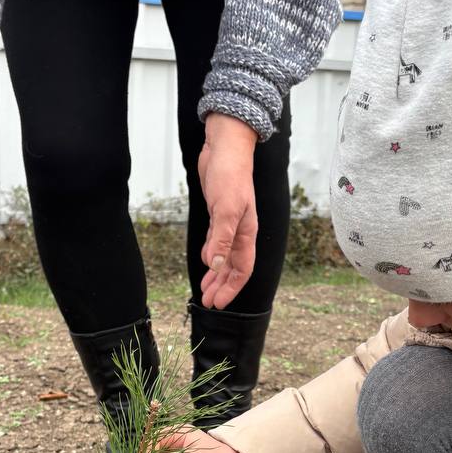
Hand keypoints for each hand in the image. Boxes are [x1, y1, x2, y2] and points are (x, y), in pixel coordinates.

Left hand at [198, 114, 257, 309]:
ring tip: (205, 289)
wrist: (225, 148)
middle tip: (207, 302)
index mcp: (246, 233)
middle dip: (222, 286)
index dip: (231, 288)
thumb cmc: (229, 176)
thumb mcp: (225, 209)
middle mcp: (240, 231)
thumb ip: (221, 239)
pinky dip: (212, 254)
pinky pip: (217, 242)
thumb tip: (216, 266)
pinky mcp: (218, 213)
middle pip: (233, 267)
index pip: (242, 270)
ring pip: (224, 256)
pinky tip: (206, 261)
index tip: (218, 304)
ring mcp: (230, 222)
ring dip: (216, 274)